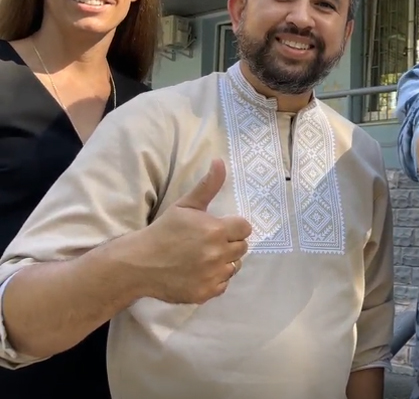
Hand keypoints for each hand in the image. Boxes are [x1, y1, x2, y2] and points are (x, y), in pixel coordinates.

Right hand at [137, 159, 251, 303]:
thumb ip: (208, 186)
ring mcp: (212, 275)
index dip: (234, 228)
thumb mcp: (185, 206)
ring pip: (234, 267)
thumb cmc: (163, 231)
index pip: (245, 228)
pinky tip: (199, 272)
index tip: (219, 229)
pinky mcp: (206, 292)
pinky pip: (223, 285)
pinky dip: (214, 280)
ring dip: (224, 262)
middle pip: (242, 248)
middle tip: (209, 243)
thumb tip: (221, 161)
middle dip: (230, 244)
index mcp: (216, 230)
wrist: (138, 263)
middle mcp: (218, 254)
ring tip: (203, 258)